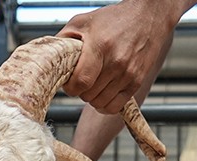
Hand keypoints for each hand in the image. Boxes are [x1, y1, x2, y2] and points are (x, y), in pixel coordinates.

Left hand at [59, 0, 180, 113]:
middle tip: (82, 78)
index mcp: (100, 46)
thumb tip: (47, 58)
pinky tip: (102, 92)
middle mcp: (116, 62)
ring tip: (93, 82)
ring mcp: (128, 74)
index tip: (69, 81)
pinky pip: (114, 107)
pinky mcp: (136, 82)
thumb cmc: (114, 18)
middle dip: (80, 91)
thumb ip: (63, 40)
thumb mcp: (83, 21)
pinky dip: (104, 104)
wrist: (148, 17)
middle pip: (88, 95)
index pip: (80, 82)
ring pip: (99, 103)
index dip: (69, 87)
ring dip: (92, 97)